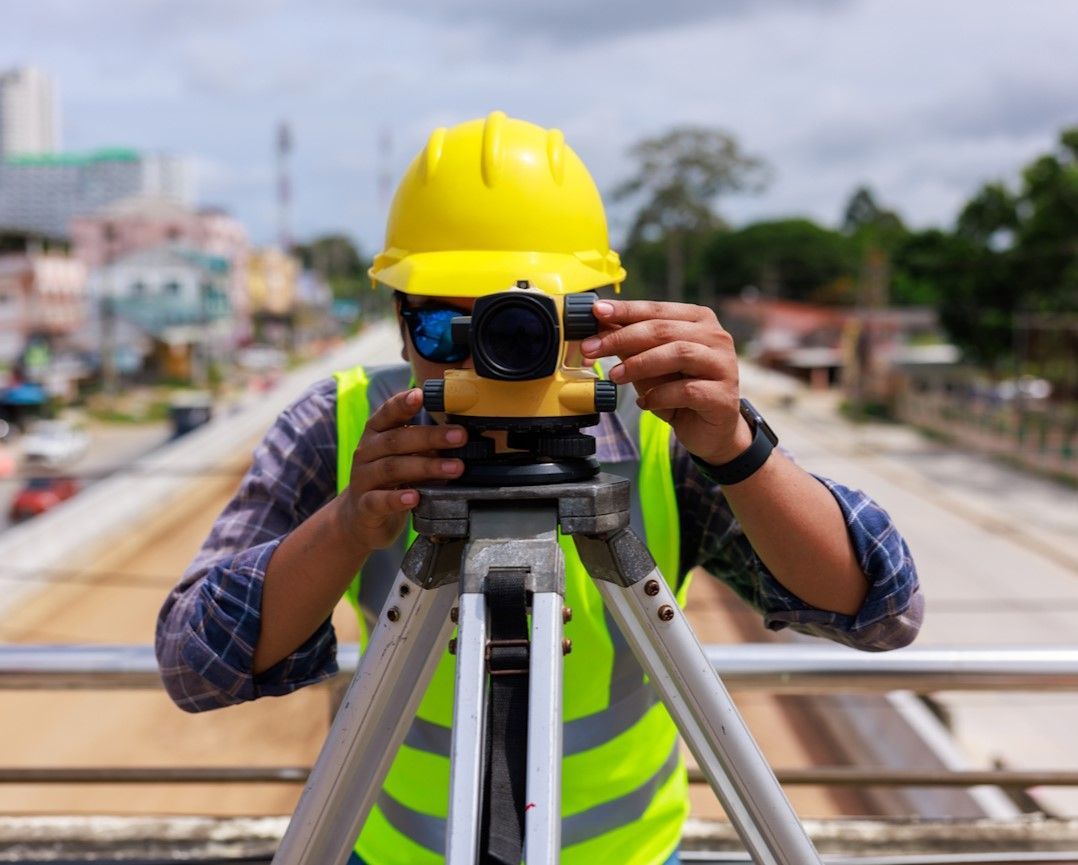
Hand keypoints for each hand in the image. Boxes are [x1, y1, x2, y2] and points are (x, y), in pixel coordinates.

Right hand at [339, 388, 464, 550]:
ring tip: (454, 468)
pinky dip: (397, 499)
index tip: (421, 395)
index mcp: (377, 434)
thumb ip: (427, 446)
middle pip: (397, 440)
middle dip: (431, 436)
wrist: (360, 517)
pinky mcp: (364, 506)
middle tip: (460, 436)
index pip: (388, 413)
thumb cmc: (389, 481)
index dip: (403, 403)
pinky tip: (415, 497)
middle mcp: (366, 452)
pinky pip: (379, 500)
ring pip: (392, 468)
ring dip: (426, 466)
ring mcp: (363, 478)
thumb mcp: (406, 457)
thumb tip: (462, 435)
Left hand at [580, 299, 751, 465]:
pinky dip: (660, 396)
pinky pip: (687, 390)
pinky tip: (645, 403)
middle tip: (592, 348)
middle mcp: (716, 337)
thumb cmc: (678, 392)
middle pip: (664, 329)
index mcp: (698, 320)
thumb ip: (630, 345)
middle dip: (622, 338)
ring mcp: (723, 365)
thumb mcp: (649, 364)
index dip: (625, 310)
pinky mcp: (723, 395)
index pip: (657, 309)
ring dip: (640, 364)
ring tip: (616, 376)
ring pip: (679, 353)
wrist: (708, 430)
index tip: (596, 312)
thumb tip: (598, 327)